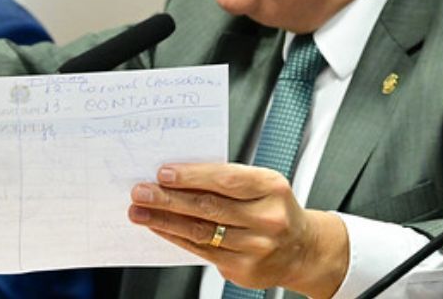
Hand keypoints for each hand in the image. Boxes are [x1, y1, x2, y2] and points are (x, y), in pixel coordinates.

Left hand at [128, 163, 347, 297]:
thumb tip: (178, 176)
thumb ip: (227, 180)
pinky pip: (202, 251)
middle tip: (141, 191)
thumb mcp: (263, 185)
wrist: (303, 249)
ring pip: (201, 232)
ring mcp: (256, 247)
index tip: (164, 173)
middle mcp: (267, 218)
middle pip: (209, 206)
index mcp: (272, 187)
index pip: (226, 180)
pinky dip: (177, 237)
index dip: (192, 177)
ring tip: (140, 211)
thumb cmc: (275, 209)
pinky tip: (160, 228)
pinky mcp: (244, 269)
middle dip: (168, 198)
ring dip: (164, 221)